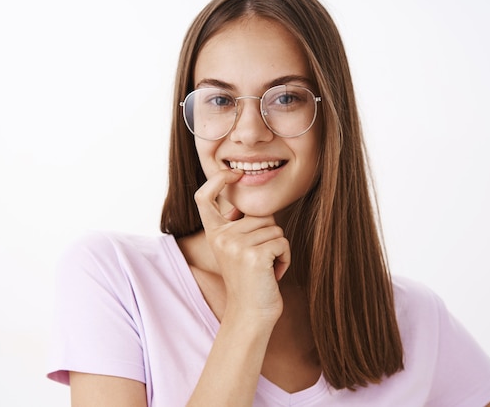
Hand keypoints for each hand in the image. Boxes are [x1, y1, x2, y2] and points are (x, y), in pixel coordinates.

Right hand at [194, 169, 290, 321]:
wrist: (251, 315)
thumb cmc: (251, 281)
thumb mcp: (238, 249)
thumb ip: (241, 225)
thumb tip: (256, 200)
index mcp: (215, 233)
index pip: (204, 197)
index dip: (217, 179)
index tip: (232, 174)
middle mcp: (221, 236)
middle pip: (261, 215)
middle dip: (270, 235)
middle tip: (260, 261)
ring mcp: (236, 245)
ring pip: (275, 229)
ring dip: (279, 249)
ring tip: (266, 269)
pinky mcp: (254, 255)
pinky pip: (282, 242)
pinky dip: (285, 258)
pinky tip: (273, 274)